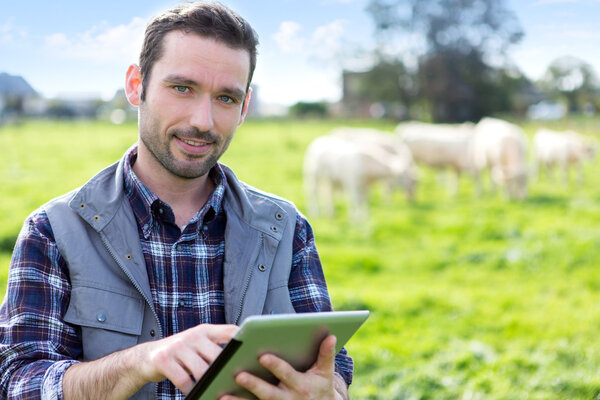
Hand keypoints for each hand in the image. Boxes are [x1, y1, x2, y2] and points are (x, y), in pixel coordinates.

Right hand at [138, 323, 237, 393]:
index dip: (244, 341)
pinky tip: (194, 393)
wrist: (146, 357)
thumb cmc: (180, 354)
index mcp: (204, 330)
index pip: (230, 331)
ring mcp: (178, 346)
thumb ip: (215, 346)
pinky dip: (190, 390)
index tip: (254, 354)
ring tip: (214, 392)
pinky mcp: (164, 359)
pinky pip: (183, 380)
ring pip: (201, 370)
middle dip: (225, 372)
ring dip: (208, 384)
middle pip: (218, 356)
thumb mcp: (197, 345)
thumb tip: (241, 360)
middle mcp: (193, 335)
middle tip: (232, 384)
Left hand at [220, 335, 346, 399]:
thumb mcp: (326, 373)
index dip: (275, 365)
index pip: (287, 374)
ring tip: (223, 395)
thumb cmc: (320, 388)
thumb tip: (331, 336)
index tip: (262, 356)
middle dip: (254, 384)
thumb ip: (326, 355)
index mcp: (301, 385)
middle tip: (238, 374)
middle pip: (269, 392)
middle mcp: (289, 399)